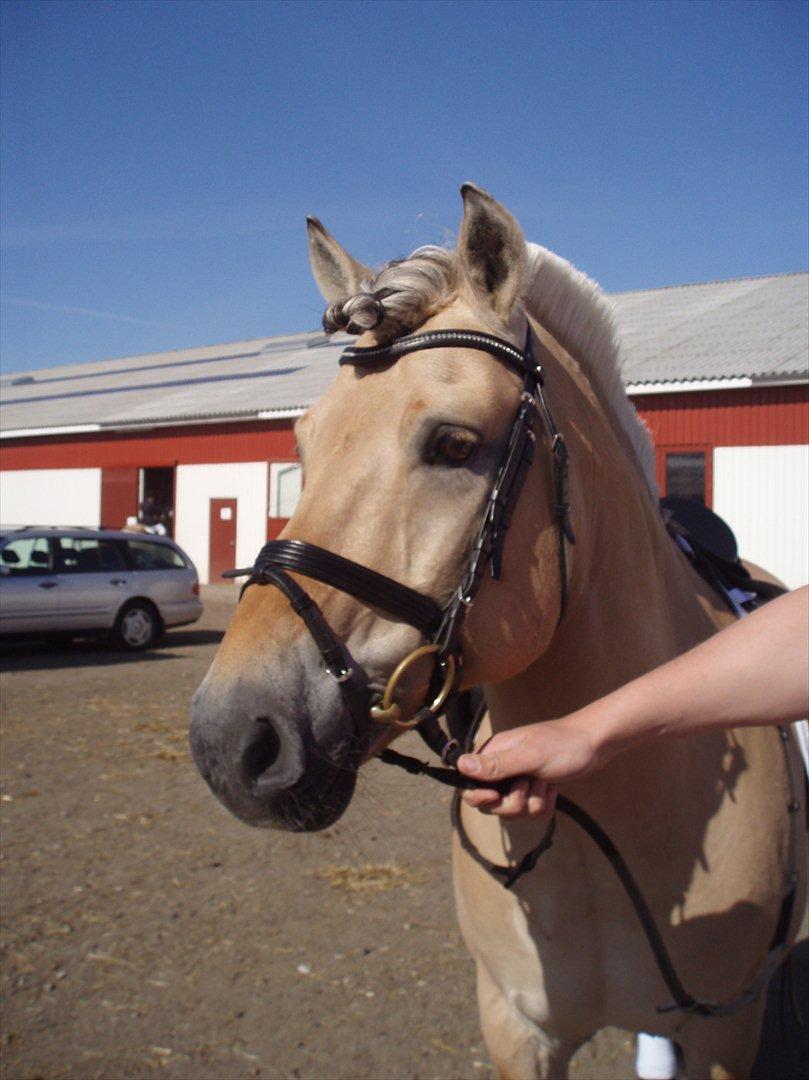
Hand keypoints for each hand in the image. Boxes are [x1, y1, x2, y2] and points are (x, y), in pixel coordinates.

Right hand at [456, 717, 601, 818]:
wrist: (595, 744)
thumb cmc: (563, 745)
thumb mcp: (529, 756)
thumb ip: (496, 764)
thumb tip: (460, 765)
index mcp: (494, 754)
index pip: (469, 784)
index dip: (480, 796)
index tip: (497, 796)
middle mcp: (502, 767)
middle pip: (491, 804)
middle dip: (514, 803)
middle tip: (530, 785)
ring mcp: (518, 779)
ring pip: (513, 811)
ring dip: (532, 803)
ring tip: (545, 783)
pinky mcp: (533, 789)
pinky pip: (530, 812)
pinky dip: (544, 805)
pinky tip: (552, 788)